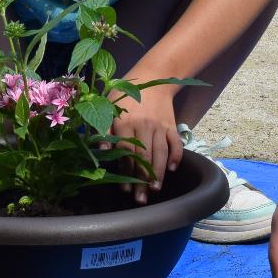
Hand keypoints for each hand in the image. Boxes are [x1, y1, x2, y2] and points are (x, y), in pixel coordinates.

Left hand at [113, 86, 181, 204]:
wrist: (152, 77)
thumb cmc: (125, 95)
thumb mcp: (109, 106)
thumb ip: (104, 128)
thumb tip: (101, 150)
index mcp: (126, 122)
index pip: (126, 151)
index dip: (126, 170)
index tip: (125, 189)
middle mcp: (144, 125)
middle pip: (144, 156)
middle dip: (142, 179)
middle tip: (141, 199)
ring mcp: (160, 126)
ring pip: (161, 152)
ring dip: (159, 173)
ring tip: (155, 189)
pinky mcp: (172, 125)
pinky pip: (176, 142)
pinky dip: (177, 156)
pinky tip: (173, 169)